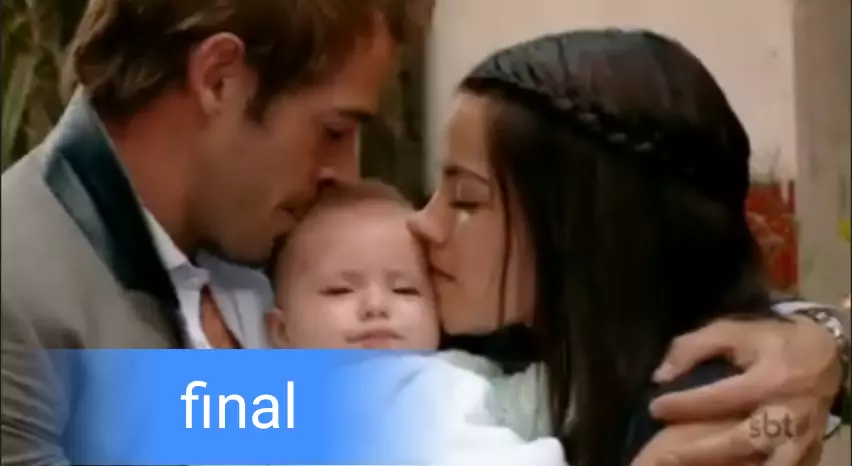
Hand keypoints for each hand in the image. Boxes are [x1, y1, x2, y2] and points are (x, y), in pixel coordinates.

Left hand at [646, 316, 840, 463]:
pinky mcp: (809, 451)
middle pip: (742, 442)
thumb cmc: (770, 341)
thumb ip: (692, 348)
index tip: (655, 407)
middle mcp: (788, 413)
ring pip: (767, 465)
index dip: (684, 405)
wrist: (825, 353)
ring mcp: (802, 437)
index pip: (720, 398)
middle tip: (662, 456)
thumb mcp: (731, 331)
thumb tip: (661, 376)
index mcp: (770, 379)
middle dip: (699, 452)